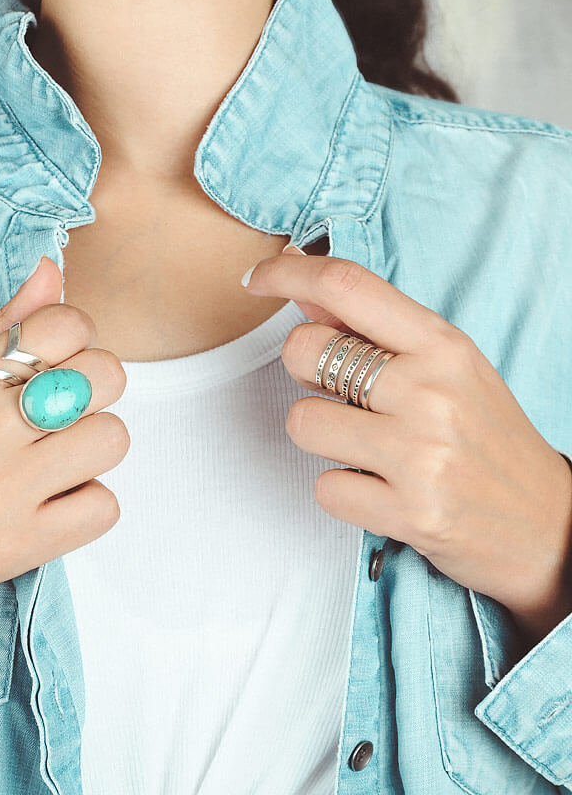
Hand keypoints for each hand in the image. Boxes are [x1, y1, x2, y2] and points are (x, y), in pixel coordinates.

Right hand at [0, 256, 129, 673]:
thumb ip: (1, 329)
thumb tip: (52, 270)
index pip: (65, 325)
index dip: (80, 339)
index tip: (64, 361)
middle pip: (104, 378)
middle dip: (97, 389)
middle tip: (70, 410)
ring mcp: (3, 491)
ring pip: (112, 439)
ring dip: (95, 449)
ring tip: (61, 459)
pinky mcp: (20, 546)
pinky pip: (104, 507)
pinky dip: (88, 505)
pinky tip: (57, 503)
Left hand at [242, 246, 571, 644]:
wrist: (546, 526)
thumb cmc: (487, 438)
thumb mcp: (446, 368)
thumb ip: (374, 332)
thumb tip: (303, 294)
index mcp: (442, 345)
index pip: (346, 285)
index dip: (286, 273)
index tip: (257, 278)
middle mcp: (430, 392)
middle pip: (303, 352)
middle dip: (304, 371)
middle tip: (341, 394)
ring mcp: (420, 454)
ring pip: (302, 423)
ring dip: (321, 438)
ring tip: (366, 449)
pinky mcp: (409, 513)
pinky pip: (324, 488)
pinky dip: (342, 491)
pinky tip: (380, 490)